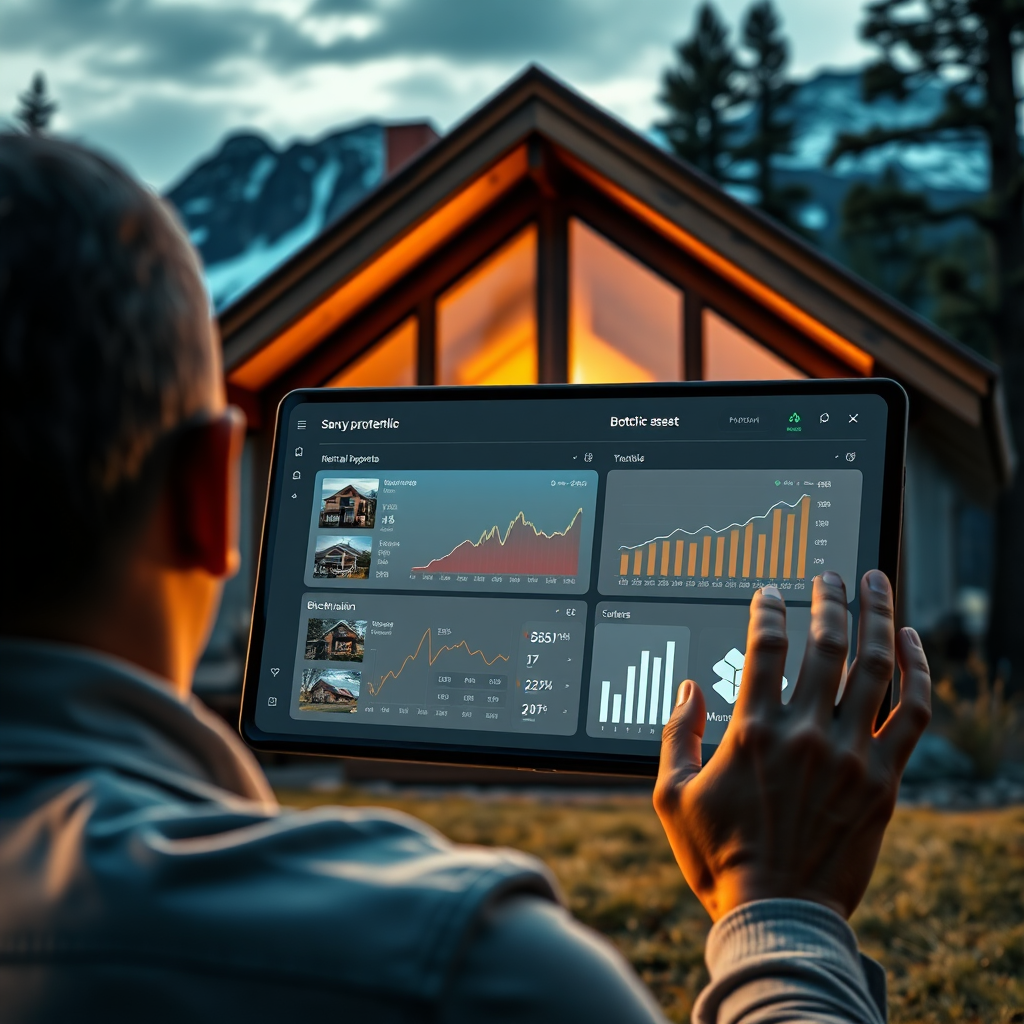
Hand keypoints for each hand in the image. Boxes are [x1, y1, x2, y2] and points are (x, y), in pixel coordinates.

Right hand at [653, 570, 930, 921]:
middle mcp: (805, 734)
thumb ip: (674, 735)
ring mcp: (850, 755)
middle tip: (831, 574)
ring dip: (875, 616)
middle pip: (826, 644)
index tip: (771, 592)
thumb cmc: (718, 856)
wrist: (778, 914)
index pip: (767, 647)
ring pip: (873, 667)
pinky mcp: (884, 780)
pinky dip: (917, 671)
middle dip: (828, 598)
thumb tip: (689, 688)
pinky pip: (913, 713)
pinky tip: (911, 640)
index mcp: (752, 732)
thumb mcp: (671, 796)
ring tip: (876, 582)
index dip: (770, 610)